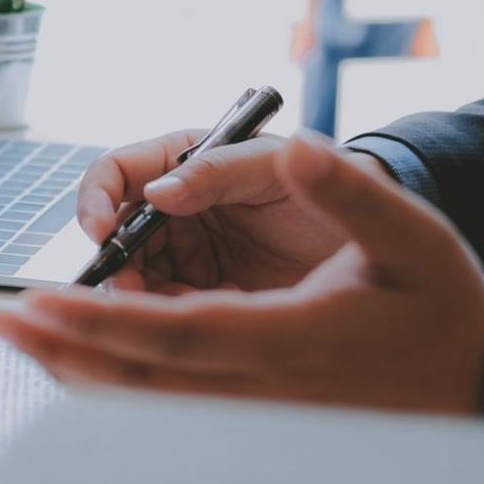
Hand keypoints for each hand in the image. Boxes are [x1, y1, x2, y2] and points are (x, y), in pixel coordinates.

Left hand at [0, 133, 483, 414]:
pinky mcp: (254, 423)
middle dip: (60, 352)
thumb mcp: (411, 233)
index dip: (98, 319)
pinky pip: (166, 411)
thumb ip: (350, 191)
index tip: (38, 299)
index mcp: (291, 344)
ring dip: (77, 374)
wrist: (483, 380)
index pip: (171, 334)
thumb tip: (297, 147)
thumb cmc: (442, 304)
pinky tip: (79, 363)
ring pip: (146, 407)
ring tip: (22, 339)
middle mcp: (263, 394)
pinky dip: (113, 388)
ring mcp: (256, 419)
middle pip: (139, 383)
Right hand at [78, 130, 391, 292]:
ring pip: (136, 280)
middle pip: (116, 235)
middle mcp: (179, 209)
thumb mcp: (276, 166)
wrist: (384, 235)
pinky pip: (173, 314)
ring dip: (141, 298)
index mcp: (186, 162)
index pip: (118, 173)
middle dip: (115, 261)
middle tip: (129, 288)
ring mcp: (191, 255)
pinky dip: (178, 320)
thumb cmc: (335, 181)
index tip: (101, 229)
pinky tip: (210, 319)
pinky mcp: (209, 297)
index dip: (99, 199)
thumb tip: (157, 191)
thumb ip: (219, 171)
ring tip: (172, 308)